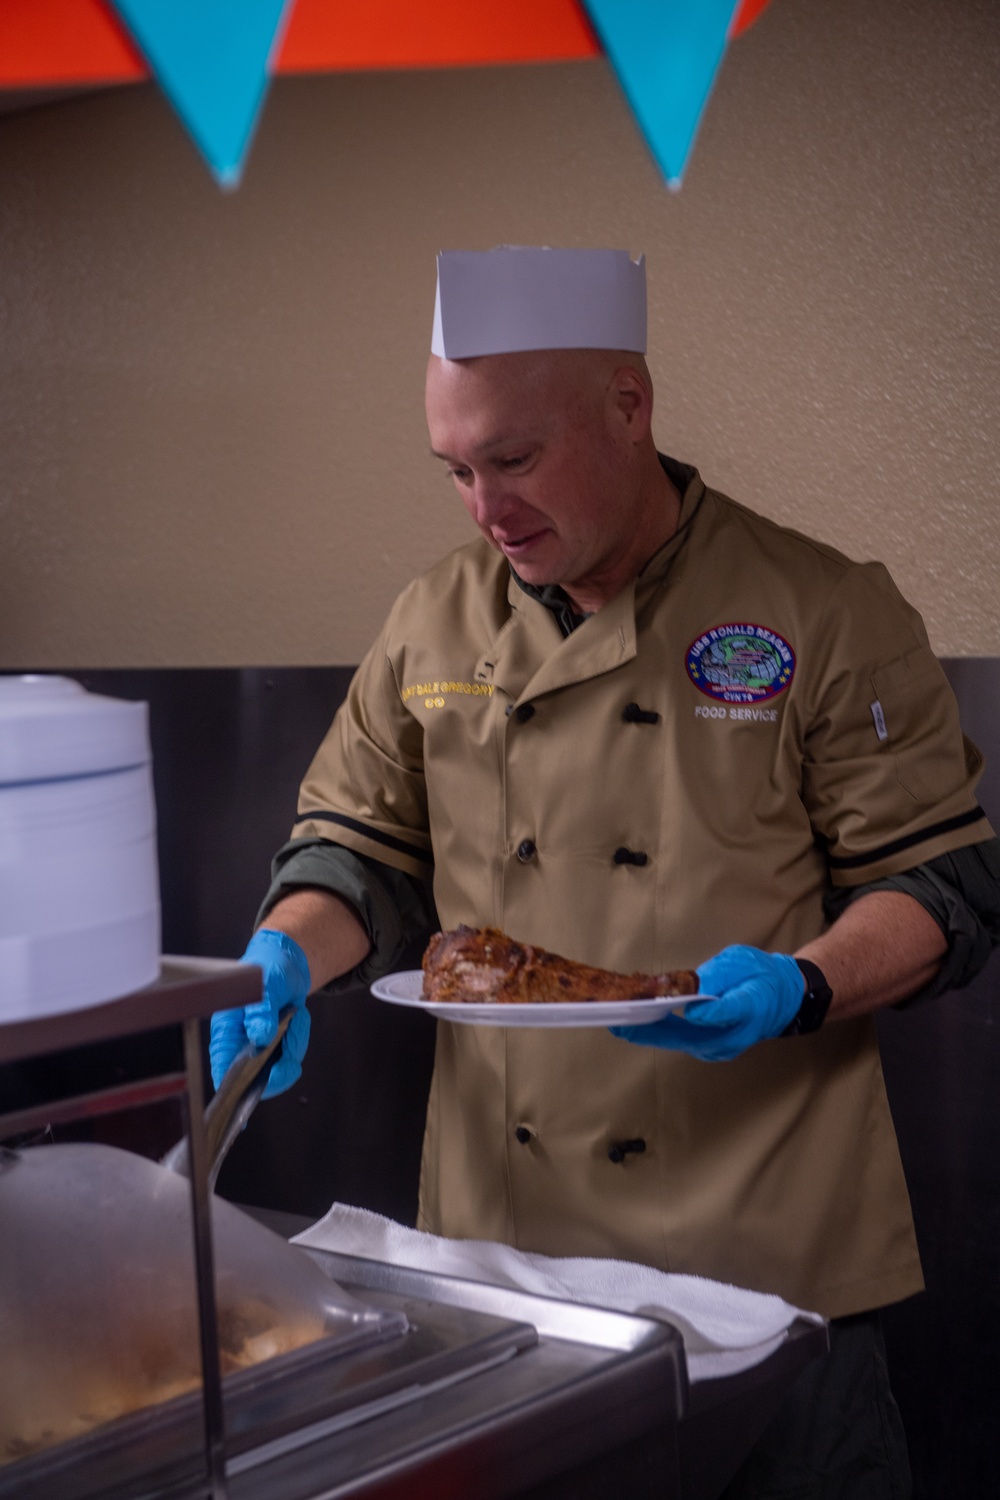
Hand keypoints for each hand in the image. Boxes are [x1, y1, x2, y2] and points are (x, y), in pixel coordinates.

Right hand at [209, 929, 311, 1097]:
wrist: (286, 963)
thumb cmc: (266, 969)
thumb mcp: (265, 985)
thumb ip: (261, 1010)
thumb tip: (260, 1037)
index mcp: (226, 1031)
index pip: (223, 1071)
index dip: (234, 1090)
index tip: (256, 1091)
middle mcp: (240, 1044)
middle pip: (255, 1080)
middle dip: (279, 1068)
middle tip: (291, 1052)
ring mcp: (259, 1047)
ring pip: (278, 1068)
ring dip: (293, 1045)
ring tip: (293, 1017)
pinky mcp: (276, 1045)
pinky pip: (291, 1055)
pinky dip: (299, 1037)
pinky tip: (297, 1016)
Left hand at [610, 945, 804, 1060]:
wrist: (783, 999)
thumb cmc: (761, 974)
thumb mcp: (743, 961)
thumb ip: (720, 975)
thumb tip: (694, 992)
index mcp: (749, 1007)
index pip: (728, 1012)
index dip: (708, 1012)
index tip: (688, 1008)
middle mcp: (733, 1035)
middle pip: (689, 1036)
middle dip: (651, 1030)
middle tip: (620, 1022)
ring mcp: (720, 1047)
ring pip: (680, 1042)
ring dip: (649, 1033)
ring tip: (619, 1021)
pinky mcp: (710, 1048)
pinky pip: (681, 1041)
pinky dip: (658, 1032)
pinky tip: (636, 1021)